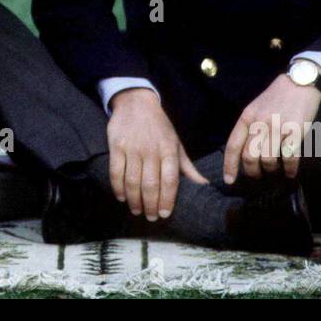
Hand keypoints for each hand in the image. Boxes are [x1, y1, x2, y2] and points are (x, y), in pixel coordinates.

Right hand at [106, 88, 208, 220]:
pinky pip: (116, 172)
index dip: (167, 199)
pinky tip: (121, 197)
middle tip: (150, 217)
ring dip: (134, 200)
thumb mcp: (176, 143)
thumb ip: (187, 166)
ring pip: (132, 181)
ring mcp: (132, 148)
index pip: (169, 180)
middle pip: (150, 184)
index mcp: (168, 150)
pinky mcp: (116, 146)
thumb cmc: (159, 127)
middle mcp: (151, 150)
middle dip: (150, 205)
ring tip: (137, 210)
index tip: (165, 214)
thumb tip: (204, 185)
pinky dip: (118, 188)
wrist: (136, 102)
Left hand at [222, 73, 320, 184]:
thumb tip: (243, 153)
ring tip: (274, 171)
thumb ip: (249, 127)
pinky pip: (290, 157)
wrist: (300, 82)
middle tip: (257, 176)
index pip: (233, 145)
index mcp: (247, 116)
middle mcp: (260, 122)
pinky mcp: (296, 130)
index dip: (229, 165)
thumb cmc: (277, 97)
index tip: (229, 180)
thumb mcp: (256, 107)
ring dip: (271, 170)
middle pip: (250, 156)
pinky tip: (290, 172)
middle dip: (252, 172)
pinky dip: (290, 169)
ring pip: (268, 159)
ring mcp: (278, 127)